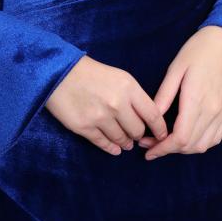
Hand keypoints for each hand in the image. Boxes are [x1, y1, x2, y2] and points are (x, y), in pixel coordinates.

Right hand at [44, 54, 168, 154]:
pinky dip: (111, 148)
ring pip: (122, 139)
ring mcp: (100, 117)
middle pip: (138, 130)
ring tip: (125, 142)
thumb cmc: (91, 72)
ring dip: (125, 142)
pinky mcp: (85, 127)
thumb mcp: (119, 77)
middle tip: (135, 134)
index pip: (153, 115)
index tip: (162, 135)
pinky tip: (115, 148)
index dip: (160, 129)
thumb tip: (145, 119)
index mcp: (129, 87)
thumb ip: (134, 96)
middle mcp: (117, 104)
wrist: (59, 72)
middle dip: (138, 134)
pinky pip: (104, 144)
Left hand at [137, 25, 221, 158]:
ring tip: (167, 142)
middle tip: (151, 144)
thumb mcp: (176, 68)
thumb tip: (151, 117)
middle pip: (190, 145)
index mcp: (196, 100)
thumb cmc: (199, 50)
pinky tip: (188, 137)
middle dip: (168, 150)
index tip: (147, 150)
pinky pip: (215, 138)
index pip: (180, 138)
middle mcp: (212, 112)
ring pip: (203, 145)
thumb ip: (164, 95)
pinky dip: (200, 143)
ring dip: (184, 149)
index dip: (162, 148)